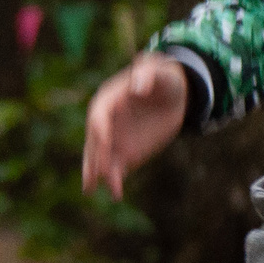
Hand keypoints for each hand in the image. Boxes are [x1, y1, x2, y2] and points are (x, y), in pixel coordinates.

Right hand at [83, 52, 187, 197]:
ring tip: (91, 189)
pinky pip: (116, 168)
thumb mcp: (158, 69)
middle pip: (94, 140)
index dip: (100, 129)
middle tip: (96, 172)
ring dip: (96, 173)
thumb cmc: (162, 77)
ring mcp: (114, 139)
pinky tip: (116, 194)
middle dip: (94, 156)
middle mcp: (106, 122)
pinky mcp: (126, 152)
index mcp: (108, 99)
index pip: (98, 116)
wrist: (172, 94)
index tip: (105, 141)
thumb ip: (147, 73)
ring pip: (100, 158)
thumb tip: (137, 87)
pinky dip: (114, 181)